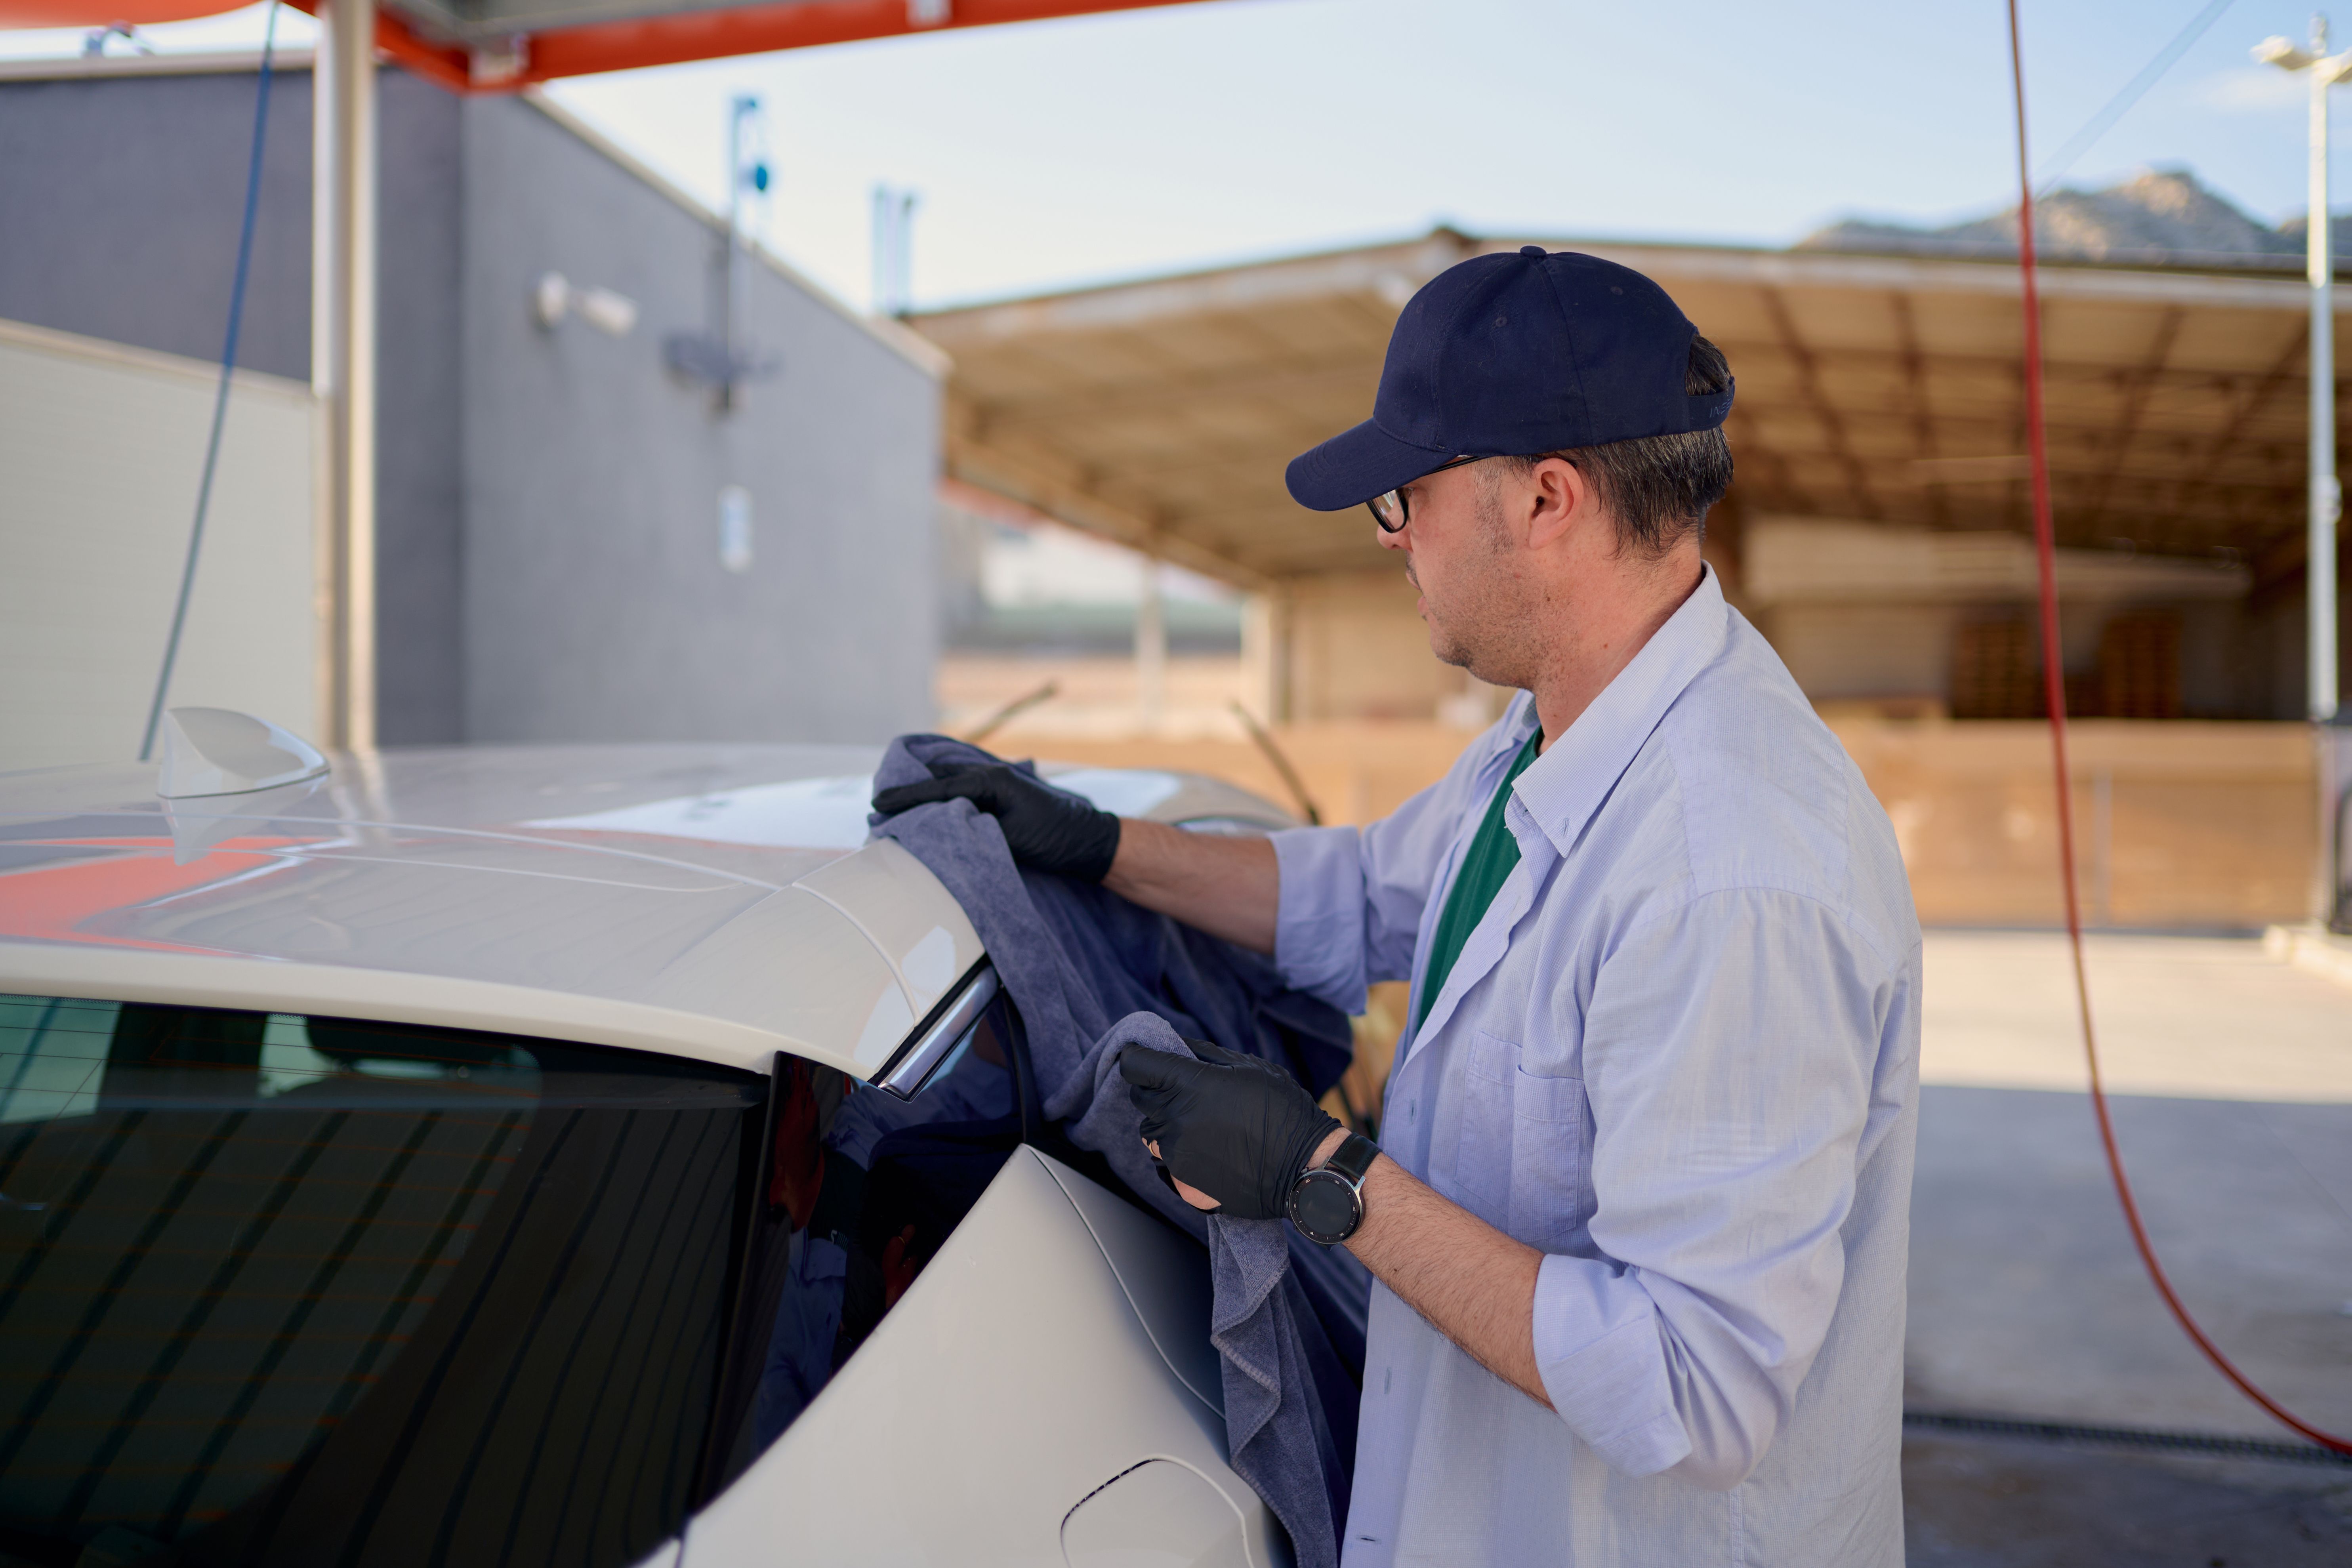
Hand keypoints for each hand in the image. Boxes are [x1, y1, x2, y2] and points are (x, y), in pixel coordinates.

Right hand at [873, 761, 1121, 881]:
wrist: (1088, 840)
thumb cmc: (1053, 839)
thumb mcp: (1008, 837)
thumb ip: (972, 830)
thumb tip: (939, 827)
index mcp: (990, 779)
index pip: (937, 788)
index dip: (905, 798)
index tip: (878, 803)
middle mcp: (990, 774)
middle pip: (938, 780)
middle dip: (909, 793)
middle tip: (878, 805)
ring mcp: (996, 783)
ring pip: (948, 785)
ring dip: (924, 796)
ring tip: (895, 807)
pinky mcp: (1000, 795)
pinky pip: (961, 793)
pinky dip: (941, 800)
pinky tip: (928, 809)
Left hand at [1119, 1039, 1339, 1221]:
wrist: (1301, 1168)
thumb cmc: (1282, 1112)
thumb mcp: (1249, 1068)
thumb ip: (1204, 1054)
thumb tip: (1176, 1044)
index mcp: (1188, 1084)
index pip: (1135, 1064)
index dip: (1139, 1057)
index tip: (1147, 1057)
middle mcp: (1175, 1117)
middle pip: (1139, 1096)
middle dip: (1155, 1088)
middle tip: (1184, 1089)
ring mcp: (1175, 1151)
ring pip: (1149, 1128)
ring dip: (1164, 1119)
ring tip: (1198, 1120)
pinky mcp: (1181, 1178)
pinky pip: (1164, 1155)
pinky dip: (1178, 1147)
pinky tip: (1207, 1146)